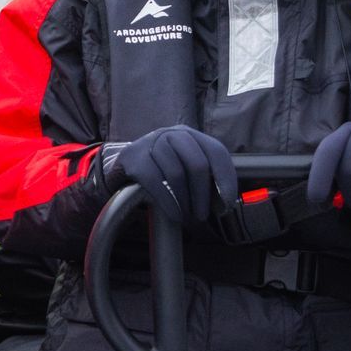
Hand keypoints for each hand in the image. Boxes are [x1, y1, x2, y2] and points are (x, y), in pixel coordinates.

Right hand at [102, 126, 236, 225]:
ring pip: (177, 174)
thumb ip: (206, 178)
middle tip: (203, 215)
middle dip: (203, 195)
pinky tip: (175, 215)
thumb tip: (225, 201)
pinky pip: (156, 182)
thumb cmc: (161, 170)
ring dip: (185, 201)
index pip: (216, 151)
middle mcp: (171, 134)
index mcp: (189, 134)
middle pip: (197, 163)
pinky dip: (169, 203)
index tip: (227, 202)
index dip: (226, 178)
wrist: (122, 166)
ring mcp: (150, 143)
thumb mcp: (184, 166)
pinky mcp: (134, 158)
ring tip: (188, 217)